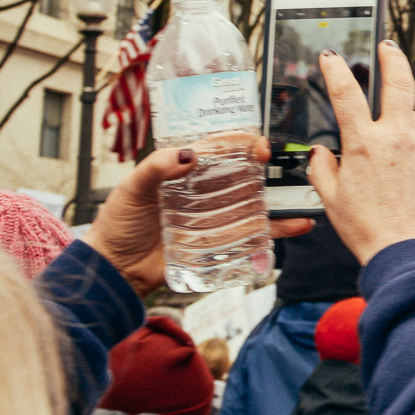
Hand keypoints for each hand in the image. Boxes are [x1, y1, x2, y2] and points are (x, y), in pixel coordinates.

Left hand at [86, 136, 314, 296]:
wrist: (114, 270)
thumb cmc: (117, 225)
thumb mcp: (131, 189)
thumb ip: (155, 168)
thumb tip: (186, 154)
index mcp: (185, 171)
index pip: (220, 151)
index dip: (241, 144)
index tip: (256, 144)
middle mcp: (205, 191)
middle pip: (244, 175)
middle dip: (267, 168)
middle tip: (280, 165)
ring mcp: (216, 217)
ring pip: (255, 203)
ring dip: (281, 200)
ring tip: (300, 197)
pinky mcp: (222, 243)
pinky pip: (254, 234)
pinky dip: (278, 230)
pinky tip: (296, 225)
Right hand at [307, 41, 414, 264]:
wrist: (409, 253)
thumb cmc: (368, 229)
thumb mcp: (331, 199)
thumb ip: (322, 169)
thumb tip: (321, 153)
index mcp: (365, 144)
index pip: (347, 93)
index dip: (336, 70)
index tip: (330, 57)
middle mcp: (397, 139)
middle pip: (399, 83)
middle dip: (392, 57)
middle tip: (387, 45)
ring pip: (410, 119)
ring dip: (397, 118)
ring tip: (383, 135)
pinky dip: (407, 152)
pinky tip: (398, 175)